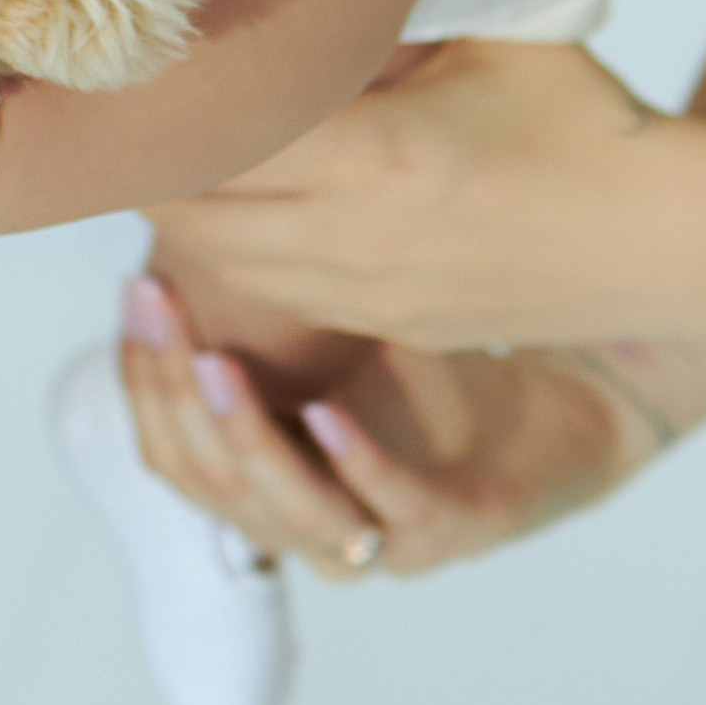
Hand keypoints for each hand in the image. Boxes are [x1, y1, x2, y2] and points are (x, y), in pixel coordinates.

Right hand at [118, 275, 655, 576]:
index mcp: (274, 470)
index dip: (143, 378)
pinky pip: (393, 510)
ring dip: (245, 439)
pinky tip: (325, 411)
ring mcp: (384, 530)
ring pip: (287, 516)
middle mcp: (315, 516)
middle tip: (158, 306)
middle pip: (209, 483)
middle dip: (172, 396)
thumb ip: (261, 279)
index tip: (135, 292)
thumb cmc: (440, 350)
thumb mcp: (335, 314)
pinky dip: (355, 463)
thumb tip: (184, 173)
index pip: (171, 448)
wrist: (570, 392)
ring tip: (215, 363)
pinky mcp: (461, 523)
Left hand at [146, 37, 698, 350]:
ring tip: (183, 155)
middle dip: (157, 166)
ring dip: (189, 220)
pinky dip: (241, 259)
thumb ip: (391, 11)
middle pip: (191, 219)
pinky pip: (278, 297)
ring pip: (222, 272)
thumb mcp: (488, 38)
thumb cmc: (586, 123)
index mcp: (374, 158)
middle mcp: (355, 239)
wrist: (670, 242)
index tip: (136, 63)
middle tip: (143, 108)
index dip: (166, 106)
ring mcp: (369, 297)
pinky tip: (248, 209)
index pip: (215, 141)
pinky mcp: (388, 327)